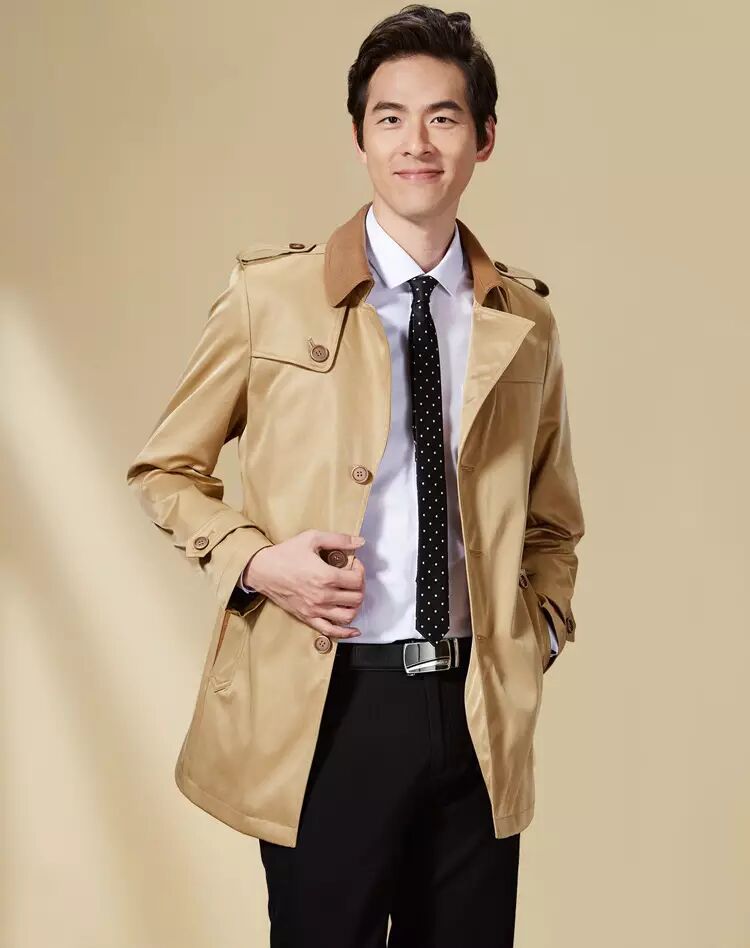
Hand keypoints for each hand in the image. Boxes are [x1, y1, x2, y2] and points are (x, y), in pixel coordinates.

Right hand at [242, 529, 366, 638]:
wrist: (262, 570)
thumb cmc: (285, 555)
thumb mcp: (312, 538)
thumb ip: (339, 539)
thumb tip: (359, 542)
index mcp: (326, 576)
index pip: (357, 580)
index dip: (360, 570)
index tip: (354, 565)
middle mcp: (323, 596)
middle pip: (356, 598)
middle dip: (360, 587)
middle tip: (354, 579)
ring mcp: (315, 609)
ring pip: (348, 616)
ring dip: (355, 606)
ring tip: (351, 596)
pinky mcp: (307, 618)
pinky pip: (331, 631)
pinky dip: (346, 632)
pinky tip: (353, 629)